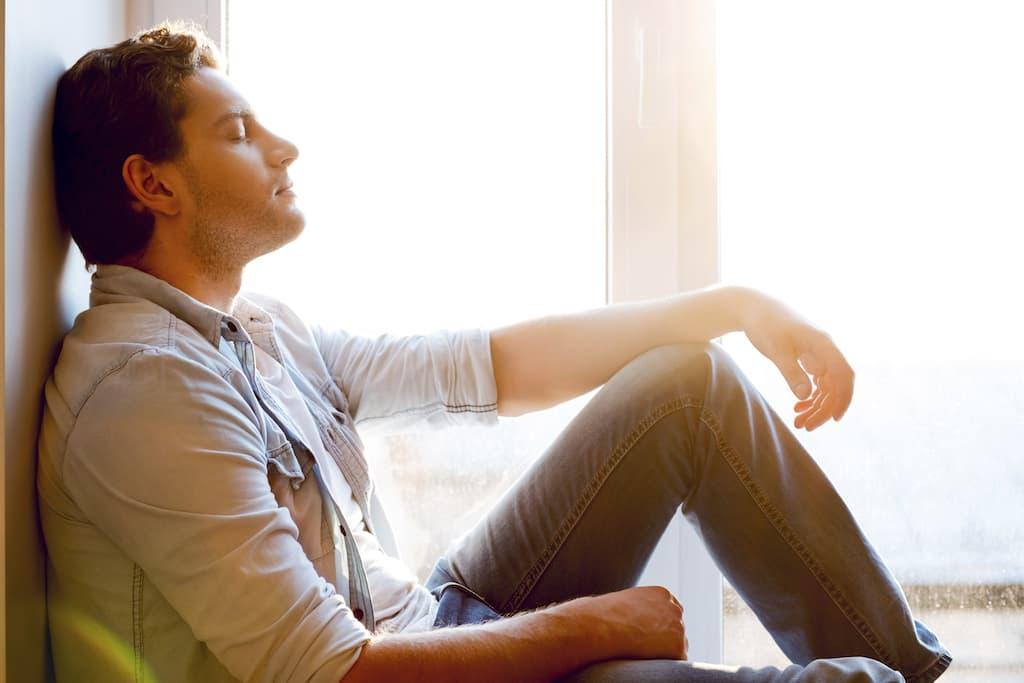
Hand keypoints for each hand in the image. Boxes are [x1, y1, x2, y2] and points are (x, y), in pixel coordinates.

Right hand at [586, 586, 687, 660]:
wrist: (601, 625)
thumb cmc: (602, 614)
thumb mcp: (625, 602)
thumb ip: (639, 608)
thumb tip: (633, 620)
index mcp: (662, 594)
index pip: (671, 611)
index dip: (662, 625)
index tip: (651, 633)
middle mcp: (674, 608)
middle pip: (677, 628)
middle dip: (666, 638)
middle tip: (646, 645)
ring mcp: (679, 626)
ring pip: (677, 645)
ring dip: (664, 651)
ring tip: (641, 651)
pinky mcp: (678, 646)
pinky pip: (676, 661)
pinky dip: (663, 663)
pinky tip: (646, 659)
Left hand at [740, 291, 854, 430]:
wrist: (752, 306)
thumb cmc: (765, 324)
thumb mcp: (777, 350)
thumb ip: (792, 372)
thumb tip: (807, 396)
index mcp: (823, 343)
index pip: (843, 374)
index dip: (843, 397)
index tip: (835, 419)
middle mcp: (824, 348)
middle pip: (834, 384)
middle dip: (823, 408)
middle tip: (805, 426)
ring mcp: (817, 353)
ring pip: (825, 385)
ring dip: (815, 405)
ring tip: (799, 422)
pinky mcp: (807, 356)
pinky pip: (815, 380)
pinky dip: (809, 395)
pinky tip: (797, 407)